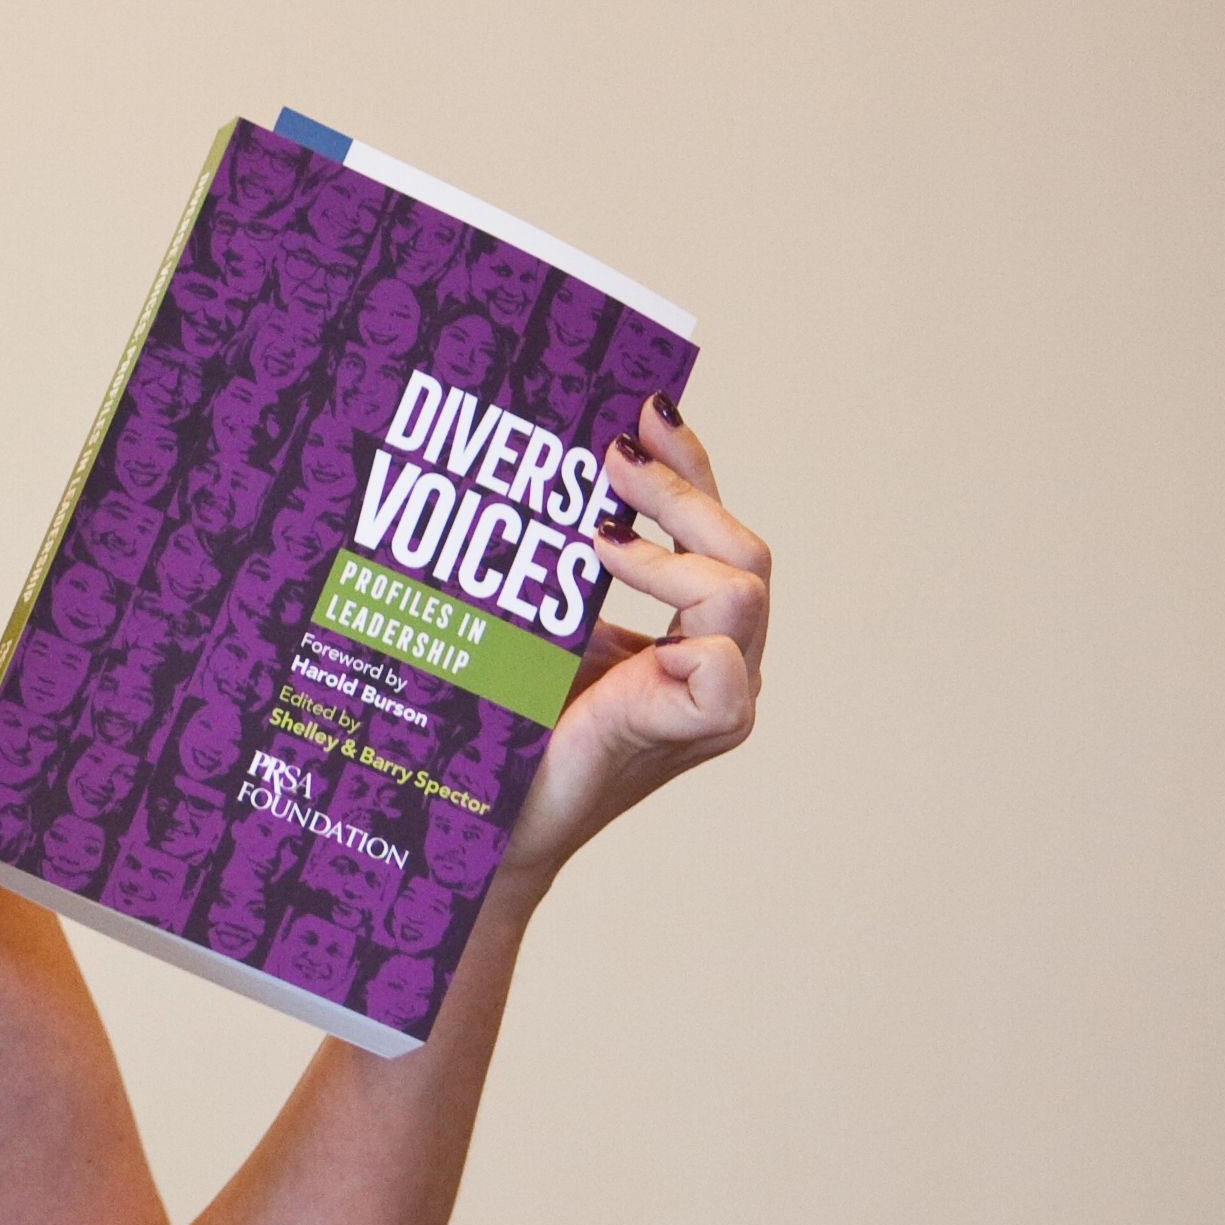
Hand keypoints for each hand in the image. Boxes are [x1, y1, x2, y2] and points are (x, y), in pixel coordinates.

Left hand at [502, 395, 769, 887]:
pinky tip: (615, 610)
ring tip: (596, 536)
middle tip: (610, 454)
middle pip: (745, 548)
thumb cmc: (503, 723)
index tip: (641, 405)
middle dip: (680, 488)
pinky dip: (678, 622)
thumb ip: (563, 557)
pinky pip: (724, 662)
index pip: (714, 531)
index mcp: (689, 633)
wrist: (479, 819)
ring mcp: (719, 699)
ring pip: (744, 586)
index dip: (689, 463)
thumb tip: (537, 460)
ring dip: (671, 543)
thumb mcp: (539, 616)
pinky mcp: (701, 730)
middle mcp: (720, 662)